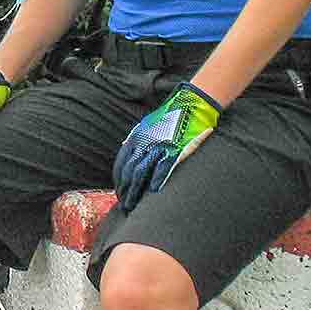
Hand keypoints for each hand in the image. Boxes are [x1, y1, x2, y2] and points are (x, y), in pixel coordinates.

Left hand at [112, 82, 220, 209]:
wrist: (191, 104)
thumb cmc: (170, 115)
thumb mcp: (147, 123)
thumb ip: (135, 136)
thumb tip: (124, 146)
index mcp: (136, 138)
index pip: (121, 164)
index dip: (119, 181)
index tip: (119, 192)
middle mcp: (144, 143)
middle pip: (128, 172)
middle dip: (124, 190)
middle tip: (124, 204)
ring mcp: (159, 147)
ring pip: (141, 173)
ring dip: (135, 191)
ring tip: (132, 205)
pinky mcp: (175, 150)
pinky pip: (162, 168)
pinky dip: (156, 181)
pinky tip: (151, 193)